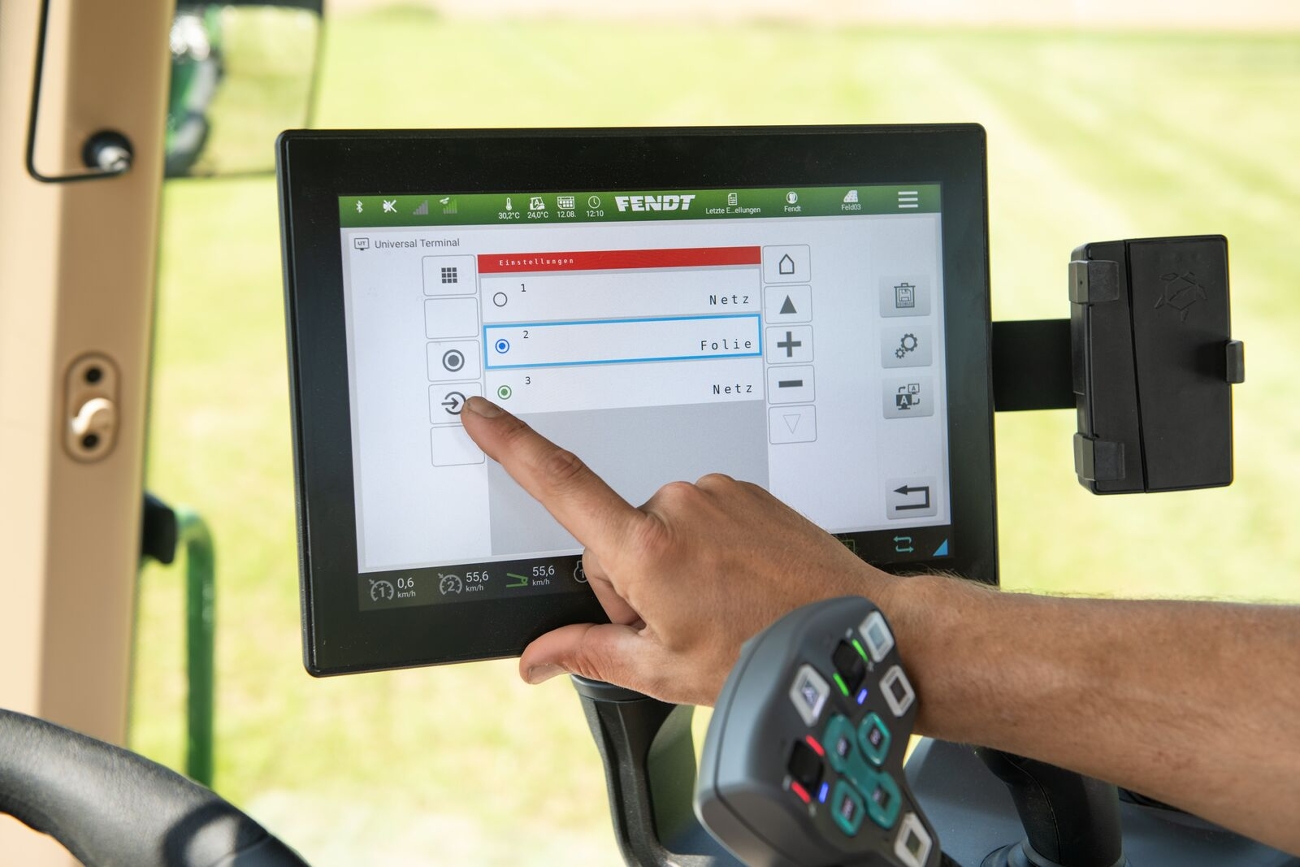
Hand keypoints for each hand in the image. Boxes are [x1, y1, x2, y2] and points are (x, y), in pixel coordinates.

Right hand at [461, 396, 895, 705]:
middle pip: (614, 538)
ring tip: (719, 606)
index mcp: (648, 549)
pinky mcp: (742, 490)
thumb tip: (535, 660)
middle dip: (630, 582)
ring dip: (671, 565)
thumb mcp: (666, 668)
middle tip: (679, 623)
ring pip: (658, 529)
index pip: (561, 484)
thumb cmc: (766, 651)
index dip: (510, 445)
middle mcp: (678, 505)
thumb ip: (588, 653)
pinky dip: (704, 549)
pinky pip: (698, 516)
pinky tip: (738, 583)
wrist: (855, 624)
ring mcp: (715, 493)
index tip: (481, 413)